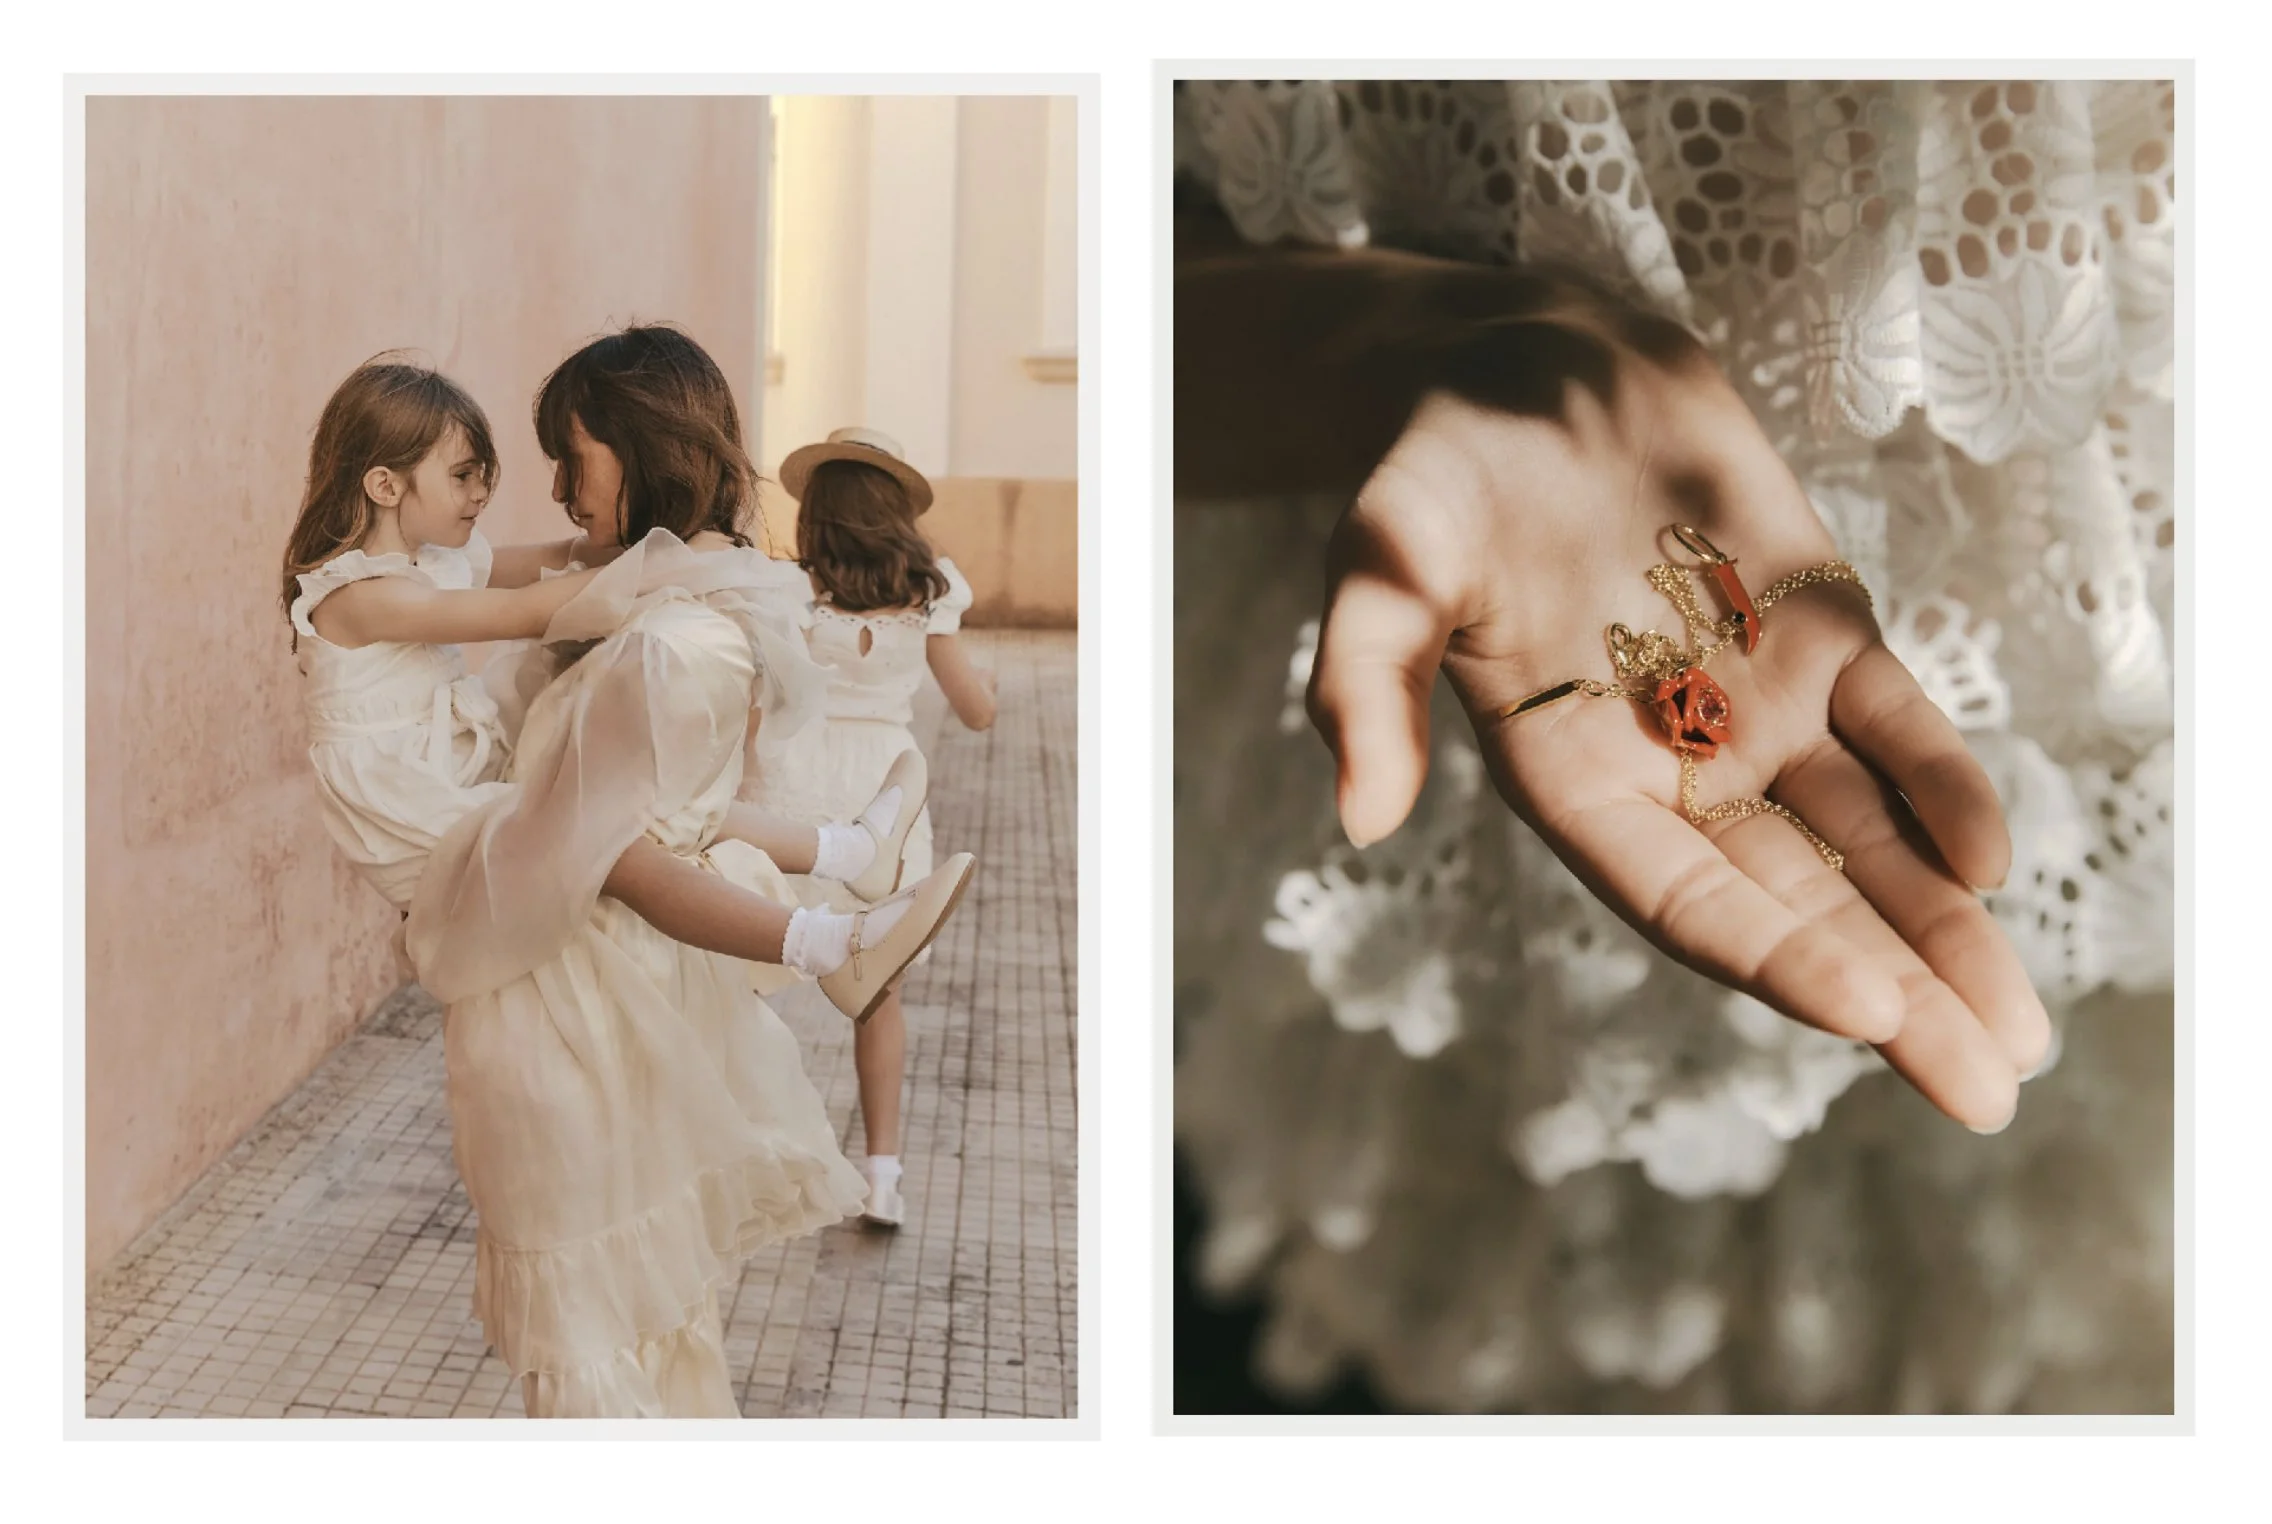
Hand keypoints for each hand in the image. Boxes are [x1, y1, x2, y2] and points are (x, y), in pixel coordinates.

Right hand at [1308, 349, 2048, 1132]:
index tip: (1864, 1012)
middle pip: (1794, 900)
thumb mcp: (1381, 562)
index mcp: (1570, 780)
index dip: (1771, 953)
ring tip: (2015, 1034)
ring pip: (1865, 835)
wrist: (1523, 360)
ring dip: (1941, 928)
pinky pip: (1895, 725)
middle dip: (1892, 992)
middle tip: (1983, 1090)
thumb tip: (1358, 816)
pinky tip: (1992, 862)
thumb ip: (1366, 681)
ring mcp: (1755, 703)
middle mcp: (1671, 765)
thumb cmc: (1439, 471)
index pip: (1682, 895)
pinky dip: (1944, 786)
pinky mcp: (1819, 630)